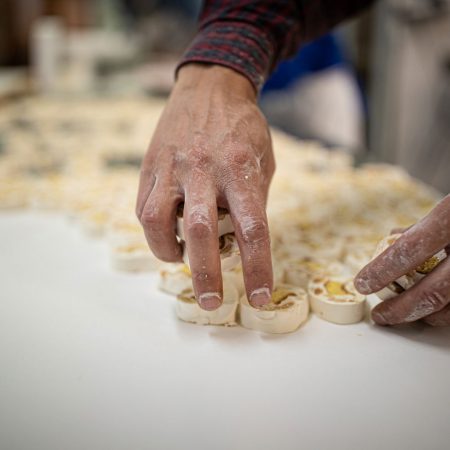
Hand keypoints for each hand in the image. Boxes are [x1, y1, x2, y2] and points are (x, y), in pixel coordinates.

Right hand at [136, 64, 274, 309]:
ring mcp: (173, 166)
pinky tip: (167, 234)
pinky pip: (144, 207)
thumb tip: (240, 244)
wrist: (210, 87)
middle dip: (207, 274)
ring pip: (158, 220)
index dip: (257, 269)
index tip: (258, 298)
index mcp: (241, 170)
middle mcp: (205, 169)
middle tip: (211, 301)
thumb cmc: (243, 129)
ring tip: (180, 260)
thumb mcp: (263, 163)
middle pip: (202, 232)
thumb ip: (253, 202)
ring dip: (168, 252)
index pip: (253, 230)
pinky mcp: (151, 165)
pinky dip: (154, 231)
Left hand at [355, 195, 449, 325]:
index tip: (362, 283)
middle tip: (380, 316)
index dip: (382, 270)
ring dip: (425, 316)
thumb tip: (392, 240)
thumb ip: (423, 227)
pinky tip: (433, 312)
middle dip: (401, 309)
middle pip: (434, 291)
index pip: (411, 249)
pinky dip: (448, 314)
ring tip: (403, 315)